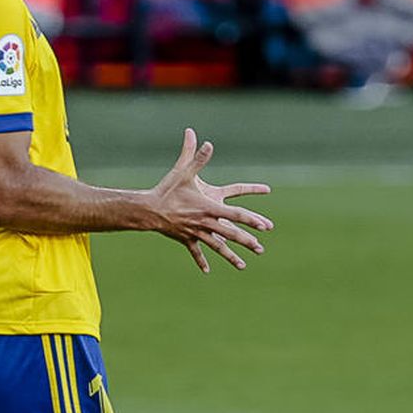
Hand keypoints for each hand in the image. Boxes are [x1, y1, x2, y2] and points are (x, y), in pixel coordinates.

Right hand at [149, 128, 272, 273]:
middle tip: (260, 248)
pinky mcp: (186, 239)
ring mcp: (196, 233)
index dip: (250, 220)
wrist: (148, 210)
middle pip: (230, 234)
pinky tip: (207, 270)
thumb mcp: (183, 172)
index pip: (234, 214)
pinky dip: (201, 260)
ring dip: (230, 257)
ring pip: (216, 247)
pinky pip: (195, 252)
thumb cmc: (167, 190)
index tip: (264, 226)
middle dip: (246, 241)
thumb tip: (207, 142)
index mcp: (208, 208)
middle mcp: (205, 223)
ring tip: (243, 266)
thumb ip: (197, 158)